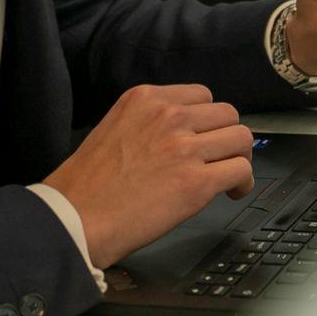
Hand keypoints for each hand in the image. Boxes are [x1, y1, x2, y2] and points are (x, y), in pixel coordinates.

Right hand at [42, 83, 253, 266]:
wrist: (73, 219)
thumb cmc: (86, 186)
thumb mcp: (114, 126)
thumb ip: (150, 121)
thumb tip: (182, 131)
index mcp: (146, 99)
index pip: (202, 96)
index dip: (207, 120)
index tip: (206, 136)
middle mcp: (169, 116)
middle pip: (227, 115)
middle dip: (226, 137)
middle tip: (220, 157)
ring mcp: (185, 147)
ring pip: (240, 139)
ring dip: (238, 158)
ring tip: (230, 176)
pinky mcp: (197, 182)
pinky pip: (240, 170)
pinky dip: (243, 182)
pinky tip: (233, 192)